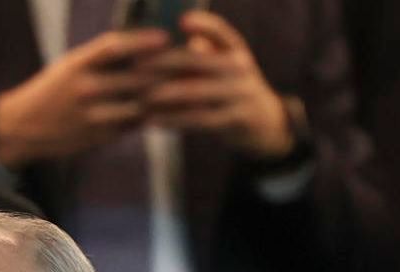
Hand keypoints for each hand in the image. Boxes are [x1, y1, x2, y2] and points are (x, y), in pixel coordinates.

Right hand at [0, 29, 171, 169]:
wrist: (22, 127)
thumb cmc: (53, 90)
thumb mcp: (70, 65)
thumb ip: (101, 56)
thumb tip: (143, 42)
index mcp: (77, 64)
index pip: (114, 47)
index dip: (142, 41)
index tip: (165, 38)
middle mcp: (84, 89)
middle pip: (135, 77)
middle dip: (164, 71)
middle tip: (186, 64)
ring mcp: (92, 115)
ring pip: (140, 104)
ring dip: (161, 96)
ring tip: (181, 87)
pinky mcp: (98, 137)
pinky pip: (133, 124)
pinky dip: (150, 115)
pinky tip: (161, 108)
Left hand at [139, 11, 295, 159]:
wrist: (264, 122)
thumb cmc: (229, 88)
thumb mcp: (222, 65)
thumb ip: (198, 54)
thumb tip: (153, 45)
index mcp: (235, 49)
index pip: (220, 30)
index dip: (203, 24)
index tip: (181, 20)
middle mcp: (240, 67)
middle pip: (199, 61)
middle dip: (164, 63)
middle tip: (135, 65)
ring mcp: (240, 93)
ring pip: (196, 93)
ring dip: (165, 95)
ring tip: (140, 98)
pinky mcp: (235, 120)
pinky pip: (199, 119)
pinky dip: (174, 120)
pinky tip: (152, 121)